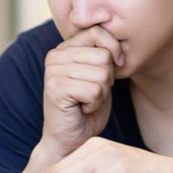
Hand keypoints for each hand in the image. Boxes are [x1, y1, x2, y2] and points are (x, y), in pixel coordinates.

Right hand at [41, 26, 123, 157]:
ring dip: (101, 93)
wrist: (70, 140)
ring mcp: (53, 71)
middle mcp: (55, 56)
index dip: (114, 50)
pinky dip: (95, 103)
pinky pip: (94, 89)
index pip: (98, 32)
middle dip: (107, 79)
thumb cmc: (87, 108)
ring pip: (102, 73)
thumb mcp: (99, 75)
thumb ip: (103, 54)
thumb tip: (120, 41)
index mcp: (64, 48)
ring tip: (86, 101)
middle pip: (103, 55)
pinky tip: (82, 109)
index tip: (115, 68)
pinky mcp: (56, 88)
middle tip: (91, 93)